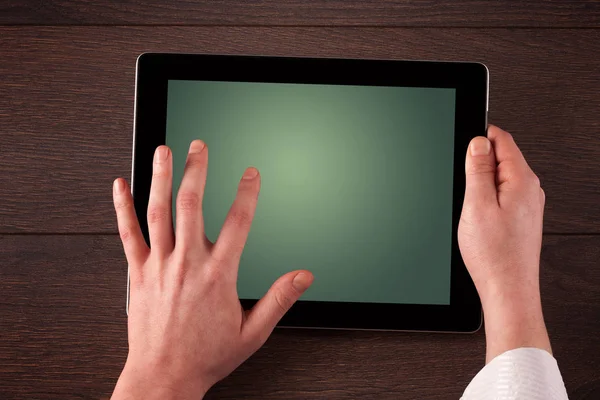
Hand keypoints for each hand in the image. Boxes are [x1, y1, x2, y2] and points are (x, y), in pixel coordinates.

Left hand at [110, 140, 313, 398]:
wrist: (164, 376)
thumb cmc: (206, 356)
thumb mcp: (253, 332)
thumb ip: (279, 300)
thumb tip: (303, 276)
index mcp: (218, 275)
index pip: (238, 222)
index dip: (247, 193)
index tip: (251, 173)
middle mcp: (187, 264)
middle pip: (191, 205)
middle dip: (196, 170)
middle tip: (198, 146)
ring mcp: (159, 266)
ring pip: (158, 212)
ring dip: (161, 177)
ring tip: (163, 151)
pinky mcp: (138, 274)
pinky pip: (128, 234)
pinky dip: (123, 207)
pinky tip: (120, 186)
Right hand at [458, 125, 550, 362]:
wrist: (508, 288)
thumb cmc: (494, 255)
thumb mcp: (476, 205)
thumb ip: (478, 170)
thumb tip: (478, 142)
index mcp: (521, 181)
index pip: (502, 139)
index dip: (479, 136)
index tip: (462, 143)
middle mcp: (529, 190)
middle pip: (501, 157)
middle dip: (478, 162)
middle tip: (461, 181)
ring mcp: (527, 204)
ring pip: (500, 177)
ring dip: (481, 182)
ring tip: (468, 204)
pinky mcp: (521, 217)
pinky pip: (502, 194)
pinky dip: (487, 197)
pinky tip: (476, 216)